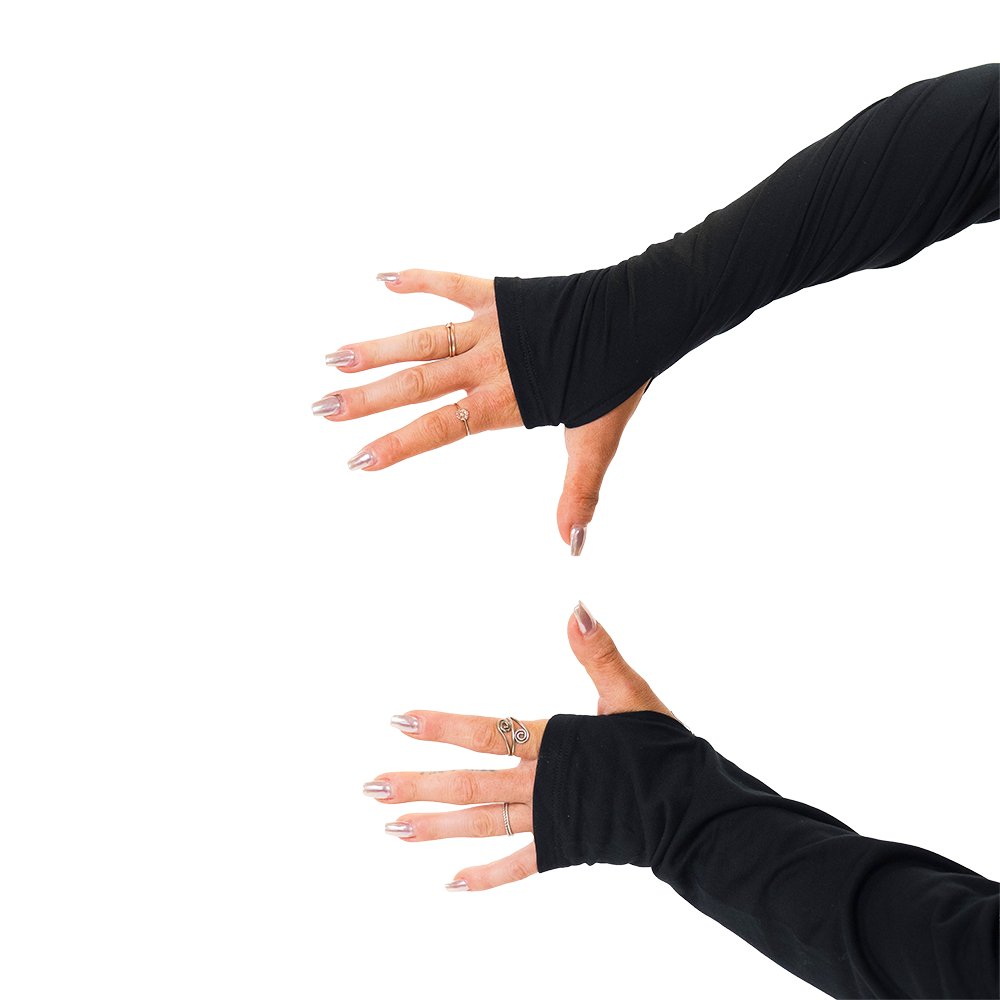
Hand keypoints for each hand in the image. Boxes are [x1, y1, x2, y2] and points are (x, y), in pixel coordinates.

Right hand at [315, 269, 648, 553]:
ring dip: (377, 348)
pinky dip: (420, 279)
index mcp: (505, 402)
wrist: (642, 316)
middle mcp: (488, 364)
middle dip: (366, 399)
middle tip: (322, 407)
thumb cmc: (617, 379)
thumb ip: (578, 493)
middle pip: (416, 383)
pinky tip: (383, 278)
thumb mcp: (596, 441)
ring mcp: (491, 327)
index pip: (439, 428)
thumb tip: (573, 547)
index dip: (397, 444)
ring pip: (422, 338)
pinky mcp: (500, 294)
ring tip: (334, 357)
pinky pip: (452, 283)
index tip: (358, 458)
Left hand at [362, 602, 675, 891]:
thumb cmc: (663, 748)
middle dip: (419, 785)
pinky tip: (451, 884)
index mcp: (554, 742)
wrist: (692, 809)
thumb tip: (576, 609)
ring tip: (392, 828)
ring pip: (482, 825)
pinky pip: (518, 865)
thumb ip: (599, 654)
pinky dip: (486, 876)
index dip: (441, 727)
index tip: (399, 721)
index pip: (486, 731)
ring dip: (436, 828)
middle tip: (371, 786)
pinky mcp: (563, 846)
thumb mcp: (631, 694)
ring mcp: (550, 818)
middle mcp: (542, 782)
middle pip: (469, 784)